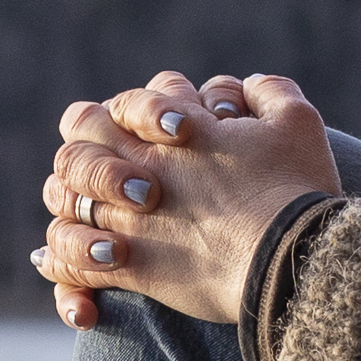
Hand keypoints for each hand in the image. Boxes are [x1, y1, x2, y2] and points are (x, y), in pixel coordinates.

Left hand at [33, 69, 343, 332]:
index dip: (135, 114)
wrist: (290, 256)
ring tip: (88, 218)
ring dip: (70, 207)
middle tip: (113, 175)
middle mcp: (138, 168)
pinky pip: (72, 263)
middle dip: (86, 155)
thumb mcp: (296, 122)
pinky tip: (74, 273)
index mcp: (169, 131)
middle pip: (76, 145)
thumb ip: (268, 93)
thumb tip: (249, 87)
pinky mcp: (130, 266)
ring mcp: (127, 218)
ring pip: (64, 203)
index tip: (167, 135)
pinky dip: (64, 265)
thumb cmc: (296, 189)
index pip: (122, 104)